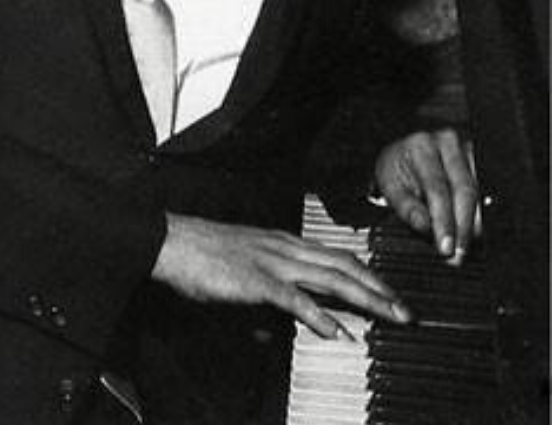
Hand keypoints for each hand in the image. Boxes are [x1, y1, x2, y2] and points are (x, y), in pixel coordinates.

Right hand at [151, 212, 405, 339]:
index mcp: (281, 242)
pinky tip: (339, 333)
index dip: (367, 274)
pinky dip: (322, 317)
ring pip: (333, 279)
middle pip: (345, 266)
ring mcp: (272, 262)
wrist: (166, 240)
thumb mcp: (237, 271)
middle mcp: (284, 248)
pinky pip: (297, 300)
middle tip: (407, 311)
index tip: (388, 292)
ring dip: (368, 300)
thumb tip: (269, 331)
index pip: (336, 256)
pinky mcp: (256, 280)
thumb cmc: (196, 253)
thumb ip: (260, 297)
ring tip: (392, 318)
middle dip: (381, 289)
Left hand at [374, 127, 481, 261]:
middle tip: (459, 255)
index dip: (444, 221)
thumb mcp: (390, 185)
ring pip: (478, 193)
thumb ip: (407, 207)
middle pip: (465, 190)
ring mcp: (467, 150)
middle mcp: (447, 143)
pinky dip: (478, 216)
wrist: (405, 152)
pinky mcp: (478, 161)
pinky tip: (473, 234)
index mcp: (421, 146)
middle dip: (464, 227)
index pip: (437, 188)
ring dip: (474, 224)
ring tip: (465, 249)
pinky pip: (483, 192)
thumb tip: (426, 227)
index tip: (446, 247)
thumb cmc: (397, 167)